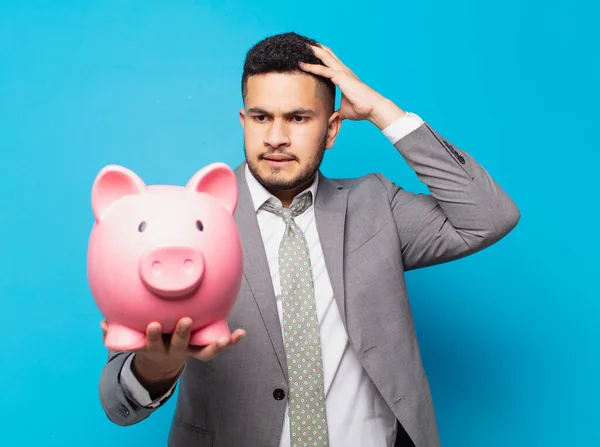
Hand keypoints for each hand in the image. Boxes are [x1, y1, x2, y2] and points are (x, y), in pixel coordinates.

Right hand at [100, 318, 244, 389]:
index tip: (151, 325)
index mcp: (157, 349)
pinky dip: (230, 341)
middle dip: (181, 333)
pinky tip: (241, 333)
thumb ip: (116, 332)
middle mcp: (175, 351)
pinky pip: (219, 347)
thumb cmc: (147, 343)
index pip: (152, 344)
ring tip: (222, 339)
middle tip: (185, 320)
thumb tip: (103, 322)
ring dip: (213, 346)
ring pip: (204, 352)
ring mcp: (191, 351)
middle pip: (179, 345)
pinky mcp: (203, 349)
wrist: (161, 363)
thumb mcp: (131, 340)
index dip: (152, 336)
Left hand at [299, 44, 405, 128]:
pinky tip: (303, 65)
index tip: (308, 53)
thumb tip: (330, 120)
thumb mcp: (343, 111)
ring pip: (325, 58)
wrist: (372, 109)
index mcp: (343, 76)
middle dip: (315, 49)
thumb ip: (336, 113)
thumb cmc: (361, 109)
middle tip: (303, 43)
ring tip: (302, 45)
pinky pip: (324, 70)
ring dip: (314, 52)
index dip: (319, 56)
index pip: (329, 63)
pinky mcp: (342, 78)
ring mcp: (343, 73)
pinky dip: (313, 67)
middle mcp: (343, 71)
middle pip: (327, 55)